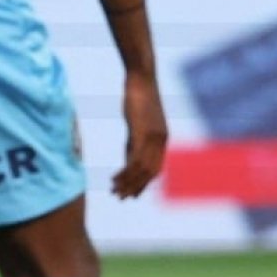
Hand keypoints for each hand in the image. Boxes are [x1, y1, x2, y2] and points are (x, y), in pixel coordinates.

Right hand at [114, 72, 167, 198]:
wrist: (142, 78)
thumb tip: (129, 159)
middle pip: (150, 173)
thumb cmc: (138, 97)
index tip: (131, 194)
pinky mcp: (141, 132)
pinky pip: (134, 158)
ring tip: (114, 191)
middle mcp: (161, 141)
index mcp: (162, 139)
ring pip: (142, 169)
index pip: (155, 169)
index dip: (144, 184)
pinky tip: (114, 177)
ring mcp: (153, 137)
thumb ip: (135, 142)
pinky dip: (124, 172)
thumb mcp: (137, 123)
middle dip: (135, 188)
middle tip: (121, 198)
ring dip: (128, 183)